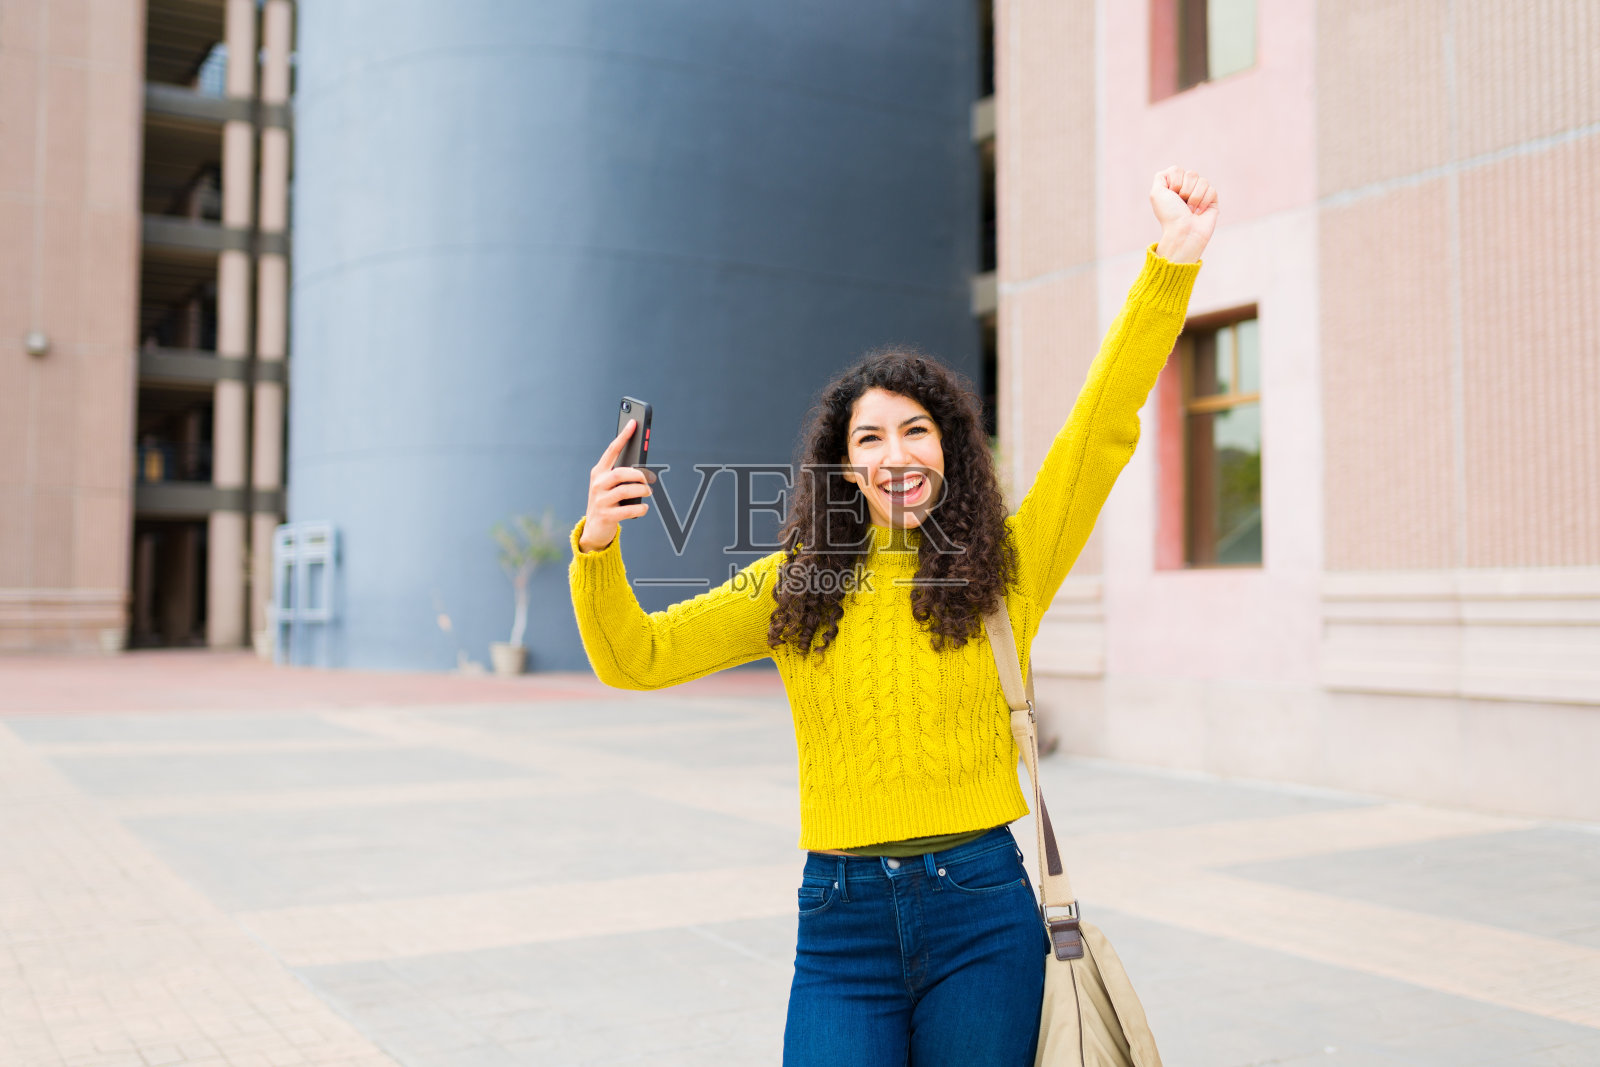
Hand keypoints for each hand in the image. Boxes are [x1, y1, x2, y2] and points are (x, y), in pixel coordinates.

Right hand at [578, 419, 655, 552]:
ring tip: (648, 492)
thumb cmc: (608, 501)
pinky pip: (629, 510)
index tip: (633, 423)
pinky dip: (641, 508)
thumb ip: (622, 474)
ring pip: (626, 491)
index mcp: (598, 472)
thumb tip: (643, 468)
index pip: (611, 450)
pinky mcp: (606, 515)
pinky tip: (644, 508)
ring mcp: (600, 500)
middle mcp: (597, 484)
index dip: (622, 437)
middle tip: (649, 479)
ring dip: (642, 491)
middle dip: (639, 475)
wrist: (594, 528)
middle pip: (620, 473)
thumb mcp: (610, 486)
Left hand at [1150, 166, 1217, 262]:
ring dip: (1194, 197)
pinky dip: (1203, 202)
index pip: (1177, 170)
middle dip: (1185, 190)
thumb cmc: (1170, 215)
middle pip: (1191, 174)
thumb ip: (1160, 177)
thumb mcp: (1156, 194)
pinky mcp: (1212, 200)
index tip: (1171, 196)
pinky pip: (1211, 190)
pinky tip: (1198, 213)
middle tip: (1181, 204)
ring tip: (1190, 210)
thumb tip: (1173, 171)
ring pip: (1203, 181)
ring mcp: (1200, 193)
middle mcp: (1187, 188)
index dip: (1174, 183)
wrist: (1183, 232)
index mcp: (1173, 186)